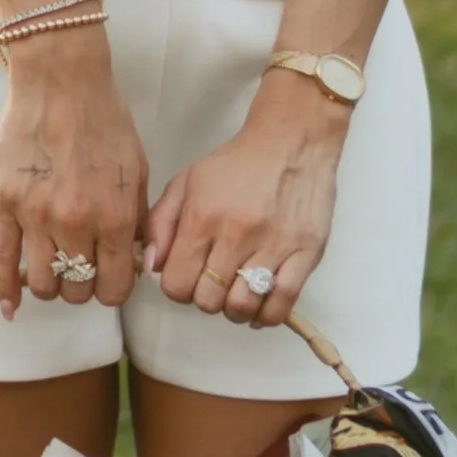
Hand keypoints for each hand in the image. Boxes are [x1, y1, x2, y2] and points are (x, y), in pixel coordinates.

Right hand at [0, 35, 148, 315]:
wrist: (61, 80)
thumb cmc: (104, 120)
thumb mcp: (139, 170)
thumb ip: (138, 221)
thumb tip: (137, 263)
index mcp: (115, 217)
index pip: (114, 288)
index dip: (112, 288)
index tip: (107, 278)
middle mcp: (76, 224)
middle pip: (77, 290)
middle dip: (81, 284)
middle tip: (80, 265)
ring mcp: (36, 216)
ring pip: (43, 283)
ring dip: (50, 283)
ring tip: (53, 265)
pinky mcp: (4, 204)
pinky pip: (2, 262)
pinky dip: (6, 292)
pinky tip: (11, 307)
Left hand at [146, 89, 346, 331]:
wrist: (292, 141)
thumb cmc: (236, 163)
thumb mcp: (187, 182)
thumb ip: (161, 224)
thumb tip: (151, 267)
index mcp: (203, 217)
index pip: (176, 284)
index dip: (177, 287)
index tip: (187, 276)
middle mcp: (236, 234)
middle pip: (208, 301)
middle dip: (205, 298)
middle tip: (213, 281)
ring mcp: (274, 246)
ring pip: (243, 307)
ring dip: (235, 309)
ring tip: (236, 292)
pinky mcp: (305, 253)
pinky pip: (282, 305)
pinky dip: (267, 315)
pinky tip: (260, 304)